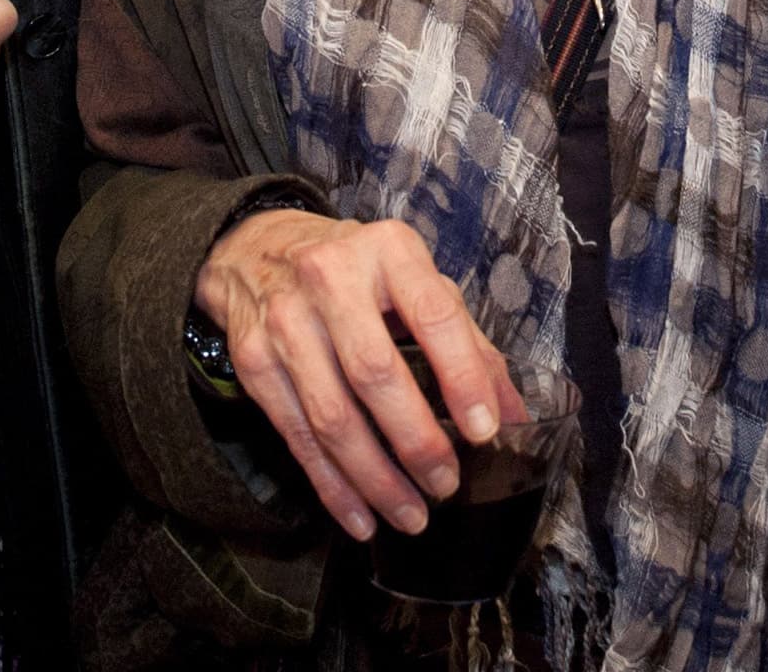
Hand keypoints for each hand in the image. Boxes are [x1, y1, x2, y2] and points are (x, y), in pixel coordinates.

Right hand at [192, 209, 525, 542]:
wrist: (259, 249)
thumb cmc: (358, 272)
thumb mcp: (416, 282)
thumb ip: (467, 343)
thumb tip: (512, 416)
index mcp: (389, 252)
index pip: (433, 314)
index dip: (462, 375)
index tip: (484, 430)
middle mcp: (331, 279)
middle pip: (374, 373)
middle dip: (414, 441)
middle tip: (446, 484)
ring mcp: (285, 321)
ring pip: (331, 416)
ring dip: (375, 478)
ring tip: (412, 514)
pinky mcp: (254, 362)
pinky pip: (297, 437)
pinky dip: (332, 486)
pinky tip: (362, 517)